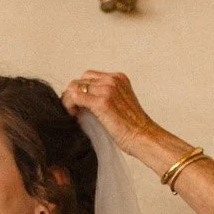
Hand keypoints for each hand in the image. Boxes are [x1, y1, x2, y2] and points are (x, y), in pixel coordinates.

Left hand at [63, 70, 177, 168]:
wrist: (144, 137)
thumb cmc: (133, 128)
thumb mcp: (120, 104)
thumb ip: (104, 96)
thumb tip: (81, 101)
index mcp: (119, 78)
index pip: (89, 76)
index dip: (81, 89)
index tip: (79, 104)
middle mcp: (113, 80)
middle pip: (81, 80)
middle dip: (74, 94)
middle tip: (75, 109)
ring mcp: (107, 90)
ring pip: (75, 87)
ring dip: (70, 100)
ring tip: (75, 114)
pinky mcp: (102, 102)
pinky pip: (75, 97)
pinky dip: (69, 105)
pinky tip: (74, 115)